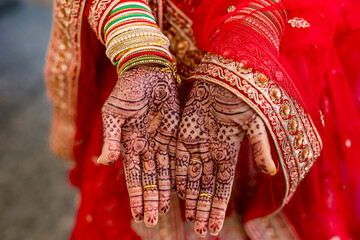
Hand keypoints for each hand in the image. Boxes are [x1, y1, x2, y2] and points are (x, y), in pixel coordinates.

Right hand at [99, 66, 179, 226]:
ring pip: (165, 171)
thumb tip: (104, 162)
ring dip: (165, 191)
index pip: (133, 176)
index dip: (136, 195)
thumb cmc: (127, 90)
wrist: (147, 71)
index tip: (138, 214)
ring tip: (166, 210)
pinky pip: (179, 156)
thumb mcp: (114, 114)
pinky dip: (180, 172)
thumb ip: (111, 138)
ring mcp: (162, 141)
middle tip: (152, 220)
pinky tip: (183, 188)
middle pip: (150, 178)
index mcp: (129, 144)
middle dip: (151, 199)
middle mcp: (146, 147)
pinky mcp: (176, 133)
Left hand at [176, 80, 275, 236]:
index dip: (217, 207)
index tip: (213, 228)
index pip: (222, 188)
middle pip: (206, 187)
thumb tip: (271, 172)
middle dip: (202, 208)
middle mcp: (212, 153)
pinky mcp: (184, 133)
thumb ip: (260, 147)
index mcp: (229, 153)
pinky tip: (176, 191)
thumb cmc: (242, 99)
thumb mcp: (254, 123)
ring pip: (192, 176)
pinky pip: (179, 158)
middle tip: (198, 229)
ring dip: (190, 197)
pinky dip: (178, 175)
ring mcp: (197, 144)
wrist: (224, 78)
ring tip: (188, 217)